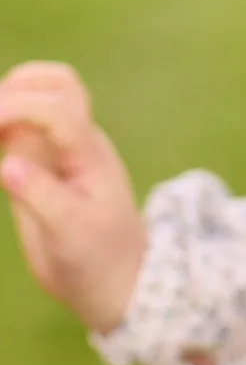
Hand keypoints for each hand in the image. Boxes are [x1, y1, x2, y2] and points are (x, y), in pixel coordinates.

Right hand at [0, 61, 145, 334]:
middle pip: (59, 84)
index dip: (21, 106)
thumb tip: (6, 165)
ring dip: (9, 98)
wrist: (115, 279)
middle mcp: (78, 143)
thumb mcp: (69, 234)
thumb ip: (40, 197)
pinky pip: (23, 129)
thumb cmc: (96, 257)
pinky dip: (2, 123)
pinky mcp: (44, 164)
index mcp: (90, 155)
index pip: (60, 109)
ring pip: (41, 99)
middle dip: (18, 87)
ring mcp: (62, 150)